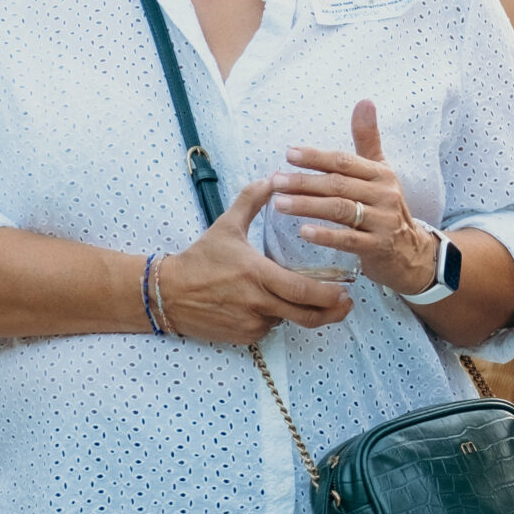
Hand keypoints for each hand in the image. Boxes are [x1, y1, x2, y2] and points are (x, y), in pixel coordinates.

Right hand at [155, 176, 352, 342]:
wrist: (166, 293)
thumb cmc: (200, 259)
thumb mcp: (226, 225)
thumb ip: (251, 200)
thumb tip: (272, 177)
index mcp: (258, 275)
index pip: (302, 291)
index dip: (328, 296)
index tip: (346, 292)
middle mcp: (257, 303)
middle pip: (305, 316)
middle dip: (331, 313)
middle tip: (346, 304)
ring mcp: (250, 323)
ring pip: (288, 322)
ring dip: (300, 313)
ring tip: (311, 300)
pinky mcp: (242, 337)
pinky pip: (269, 328)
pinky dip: (276, 318)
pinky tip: (271, 304)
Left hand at [270, 99, 439, 295]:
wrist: (411, 252)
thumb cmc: (386, 208)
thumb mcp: (380, 173)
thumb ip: (367, 139)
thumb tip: (364, 101)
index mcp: (381, 174)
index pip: (345, 161)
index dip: (316, 157)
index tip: (289, 154)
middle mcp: (384, 194)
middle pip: (339, 184)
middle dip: (304, 182)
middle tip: (275, 181)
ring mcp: (382, 221)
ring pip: (340, 209)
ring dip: (308, 205)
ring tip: (279, 204)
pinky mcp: (378, 247)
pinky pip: (349, 240)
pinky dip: (326, 235)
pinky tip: (304, 231)